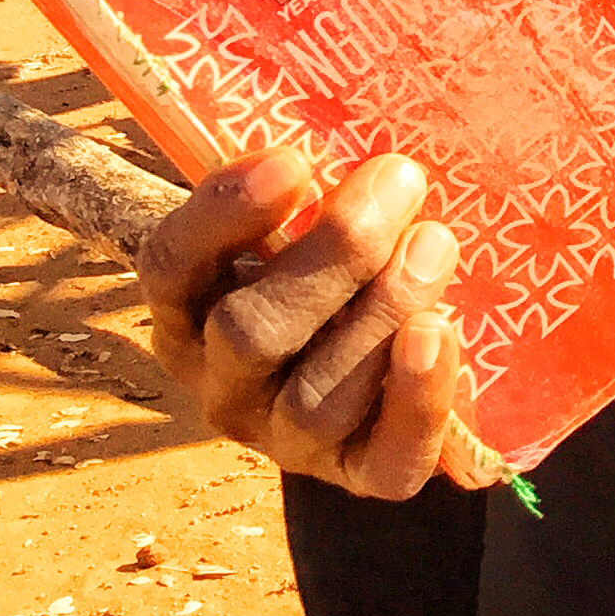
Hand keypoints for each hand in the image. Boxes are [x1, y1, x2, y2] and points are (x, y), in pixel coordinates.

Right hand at [137, 149, 472, 500]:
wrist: (376, 368)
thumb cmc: (333, 264)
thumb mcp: (297, 222)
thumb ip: (305, 188)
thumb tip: (350, 140)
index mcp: (188, 311)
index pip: (173, 266)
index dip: (224, 215)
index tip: (294, 162)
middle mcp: (222, 384)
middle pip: (251, 333)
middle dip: (334, 253)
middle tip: (399, 179)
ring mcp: (285, 439)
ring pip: (314, 398)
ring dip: (381, 312)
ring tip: (435, 243)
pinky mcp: (359, 475)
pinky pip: (384, 461)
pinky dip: (416, 400)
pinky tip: (441, 332)